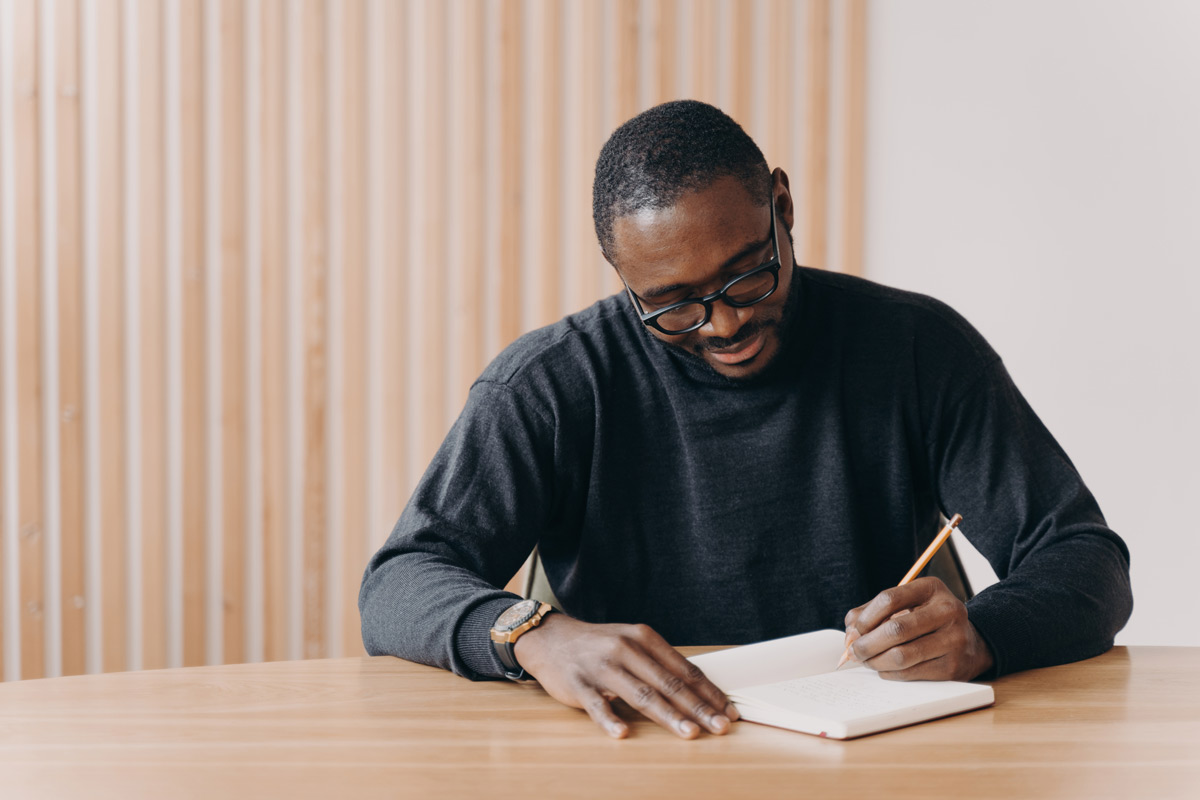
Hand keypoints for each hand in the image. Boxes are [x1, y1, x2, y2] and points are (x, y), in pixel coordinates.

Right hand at [512, 613, 738, 738]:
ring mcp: (602, 667)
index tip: (729, 710)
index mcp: (643, 638)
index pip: (683, 669)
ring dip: (668, 715)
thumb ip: (659, 663)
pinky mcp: (578, 684)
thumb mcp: (631, 642)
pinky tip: (623, 733)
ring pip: (641, 694)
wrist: (551, 638)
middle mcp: (626, 650)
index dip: (708, 691)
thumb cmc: (599, 645)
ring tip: (689, 733)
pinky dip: (610, 719)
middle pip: (668, 683)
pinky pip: (596, 705)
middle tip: (720, 726)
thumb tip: (697, 689)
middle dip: (698, 707)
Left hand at [842, 577, 993, 680]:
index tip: (855, 629)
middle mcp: (947, 611)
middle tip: (854, 651)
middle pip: (895, 629)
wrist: (972, 642)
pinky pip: (911, 673)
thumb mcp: (907, 604)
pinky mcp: (953, 667)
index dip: (866, 617)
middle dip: (866, 643)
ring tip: (866, 661)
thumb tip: (850, 633)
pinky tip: (884, 669)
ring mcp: (954, 640)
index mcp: (932, 588)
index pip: (889, 599)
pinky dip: (890, 673)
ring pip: (902, 655)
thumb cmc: (928, 620)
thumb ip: (874, 612)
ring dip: (875, 661)